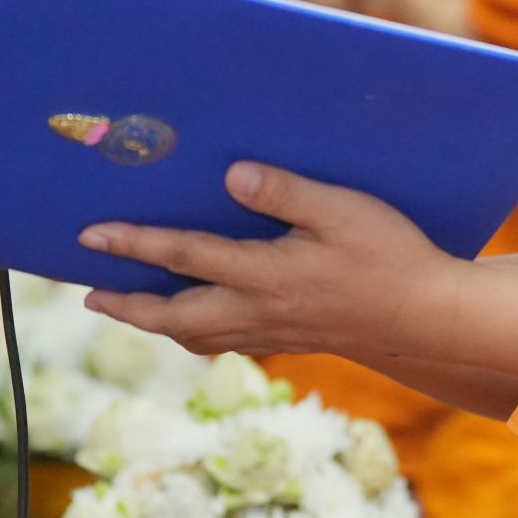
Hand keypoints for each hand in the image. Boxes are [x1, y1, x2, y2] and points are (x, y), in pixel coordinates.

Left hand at [81, 162, 454, 358]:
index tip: (92, 236)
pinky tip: (195, 324)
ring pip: (196, 336)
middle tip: (90, 296)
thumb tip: (230, 175)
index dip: (134, 245)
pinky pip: (225, 343)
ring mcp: (273, 331)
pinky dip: (195, 334)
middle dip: (127, 306)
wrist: (428, 319)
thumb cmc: (390, 255)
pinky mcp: (289, 340)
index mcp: (266, 274)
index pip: (184, 257)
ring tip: (129, 309)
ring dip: (156, 323)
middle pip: (174, 316)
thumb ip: (284, 191)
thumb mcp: (342, 209)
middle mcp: (259, 310)